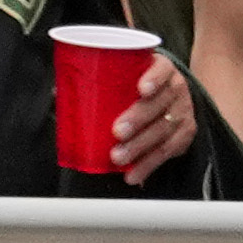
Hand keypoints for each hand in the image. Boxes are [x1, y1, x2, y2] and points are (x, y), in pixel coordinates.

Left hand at [103, 58, 197, 181]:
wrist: (171, 96)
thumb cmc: (139, 85)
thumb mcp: (127, 75)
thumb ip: (98, 82)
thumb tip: (57, 93)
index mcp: (162, 69)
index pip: (161, 70)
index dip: (154, 78)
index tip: (141, 89)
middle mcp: (176, 89)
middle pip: (160, 103)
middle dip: (138, 119)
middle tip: (117, 132)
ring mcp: (183, 112)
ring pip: (163, 130)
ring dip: (140, 146)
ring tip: (118, 158)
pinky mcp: (184, 134)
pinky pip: (167, 152)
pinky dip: (149, 165)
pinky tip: (133, 174)